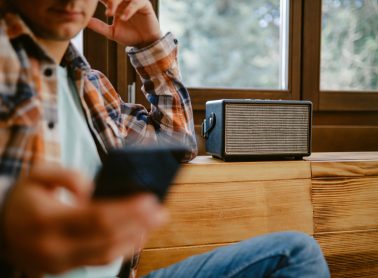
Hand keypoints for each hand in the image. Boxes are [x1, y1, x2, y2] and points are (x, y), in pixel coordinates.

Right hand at [1, 164, 168, 274]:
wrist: (2, 229)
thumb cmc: (24, 197)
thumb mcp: (37, 175)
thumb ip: (66, 176)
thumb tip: (93, 191)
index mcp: (45, 220)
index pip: (96, 217)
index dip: (127, 210)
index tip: (150, 199)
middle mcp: (53, 247)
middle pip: (107, 238)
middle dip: (139, 224)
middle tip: (162, 211)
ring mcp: (59, 262)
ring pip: (106, 254)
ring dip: (135, 237)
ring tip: (155, 221)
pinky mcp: (66, 267)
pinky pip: (100, 260)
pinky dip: (122, 248)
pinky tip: (138, 234)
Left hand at [87, 0, 161, 46]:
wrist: (145, 43)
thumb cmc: (130, 36)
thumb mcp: (111, 32)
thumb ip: (98, 26)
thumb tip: (83, 21)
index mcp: (114, 4)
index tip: (87, 3)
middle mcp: (123, 0)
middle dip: (106, 0)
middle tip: (101, 11)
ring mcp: (133, 1)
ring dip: (115, 2)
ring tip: (110, 13)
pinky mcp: (144, 4)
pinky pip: (136, 2)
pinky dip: (129, 10)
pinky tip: (123, 18)